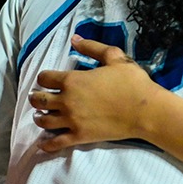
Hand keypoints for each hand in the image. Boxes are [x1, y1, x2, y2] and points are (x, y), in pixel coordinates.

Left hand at [28, 35, 168, 150]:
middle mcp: (67, 100)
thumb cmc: (132, 82)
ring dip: (40, 117)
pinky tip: (43, 144)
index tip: (48, 80)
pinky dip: (47, 144)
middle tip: (38, 98)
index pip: (44, 78)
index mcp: (73, 80)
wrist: (146, 111)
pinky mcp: (80, 136)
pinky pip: (57, 142)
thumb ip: (92, 47)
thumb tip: (74, 39)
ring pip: (44, 121)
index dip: (44, 77)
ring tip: (41, 116)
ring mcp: (72, 120)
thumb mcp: (114, 57)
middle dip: (36, 97)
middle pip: (39, 99)